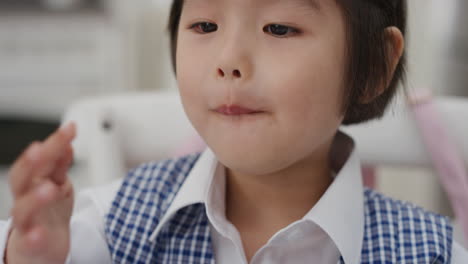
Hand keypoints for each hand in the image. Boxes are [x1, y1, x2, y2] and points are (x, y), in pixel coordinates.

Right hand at [5, 123, 76, 263]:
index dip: (53, 142)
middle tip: (40, 148)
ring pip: (23, 208)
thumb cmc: (48, 214)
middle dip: (31, 162)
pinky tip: (40, 233)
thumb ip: (59, 166)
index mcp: (34, 182)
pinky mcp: (31, 243)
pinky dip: (34, 236)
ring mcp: (27, 222)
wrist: (42, 250)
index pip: (40, 159)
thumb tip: (67, 143)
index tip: (71, 128)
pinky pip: (29, 240)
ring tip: (50, 188)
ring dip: (35, 197)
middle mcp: (26, 199)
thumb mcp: (57, 186)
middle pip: (22, 178)